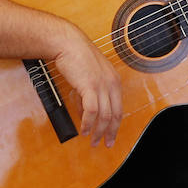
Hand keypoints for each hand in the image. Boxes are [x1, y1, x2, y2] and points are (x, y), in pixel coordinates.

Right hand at [50, 25, 122, 147]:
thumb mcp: (87, 79)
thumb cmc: (76, 58)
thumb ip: (88, 97)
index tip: (111, 136)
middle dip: (110, 132)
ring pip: (104, 115)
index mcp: (114, 81)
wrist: (68, 43)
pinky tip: (84, 130)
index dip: (115, 125)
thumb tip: (85, 116)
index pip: (119, 108)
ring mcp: (102, 85)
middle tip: (104, 144)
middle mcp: (112, 83)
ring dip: (98, 131)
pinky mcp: (90, 85)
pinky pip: (92, 111)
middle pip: (115, 115)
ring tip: (92, 141)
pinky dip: (88, 123)